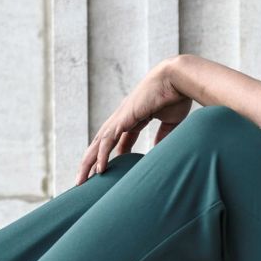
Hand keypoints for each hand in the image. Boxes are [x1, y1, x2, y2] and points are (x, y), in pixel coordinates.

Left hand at [75, 57, 191, 185]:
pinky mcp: (123, 119)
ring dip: (89, 163)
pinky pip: (108, 141)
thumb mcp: (170, 121)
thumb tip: (159, 150)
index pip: (116, 140)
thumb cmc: (177, 96)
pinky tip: (99, 170)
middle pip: (101, 143)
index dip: (109, 156)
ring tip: (82, 181)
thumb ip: (163, 135)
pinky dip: (102, 156)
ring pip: (98, 144)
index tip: (106, 172)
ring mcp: (120, 117)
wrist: (177, 79)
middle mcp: (122, 117)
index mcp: (133, 116)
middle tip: (85, 180)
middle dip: (92, 161)